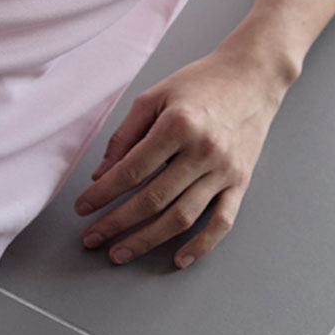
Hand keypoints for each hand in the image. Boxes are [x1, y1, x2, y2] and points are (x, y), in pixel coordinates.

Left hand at [74, 48, 287, 269]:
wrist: (252, 76)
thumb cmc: (200, 83)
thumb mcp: (156, 96)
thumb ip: (126, 134)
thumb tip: (102, 174)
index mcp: (178, 124)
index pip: (132, 170)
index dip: (103, 193)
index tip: (83, 207)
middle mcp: (203, 150)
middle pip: (153, 199)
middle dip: (116, 223)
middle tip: (91, 237)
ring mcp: (224, 169)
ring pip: (182, 217)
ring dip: (147, 240)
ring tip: (120, 252)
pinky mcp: (241, 182)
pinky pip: (221, 222)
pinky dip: (201, 246)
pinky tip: (178, 259)